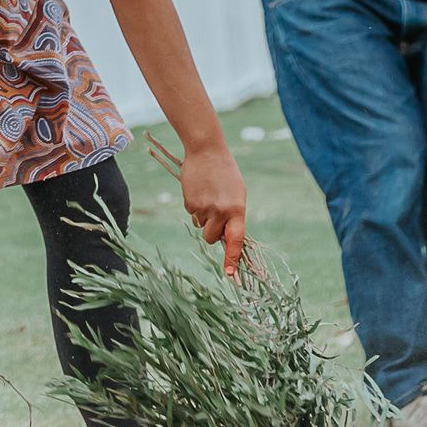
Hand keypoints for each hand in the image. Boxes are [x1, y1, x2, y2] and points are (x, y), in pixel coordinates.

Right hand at [176, 138, 250, 272]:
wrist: (206, 151)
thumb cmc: (225, 173)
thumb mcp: (236, 194)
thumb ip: (233, 216)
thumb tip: (225, 236)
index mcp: (237, 210)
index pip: (236, 240)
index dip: (233, 259)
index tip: (231, 275)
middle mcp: (221, 212)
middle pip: (211, 238)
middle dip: (211, 232)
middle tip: (214, 214)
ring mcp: (204, 208)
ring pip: (200, 226)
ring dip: (203, 217)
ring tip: (208, 195)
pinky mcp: (189, 203)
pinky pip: (192, 214)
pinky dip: (194, 205)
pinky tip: (199, 190)